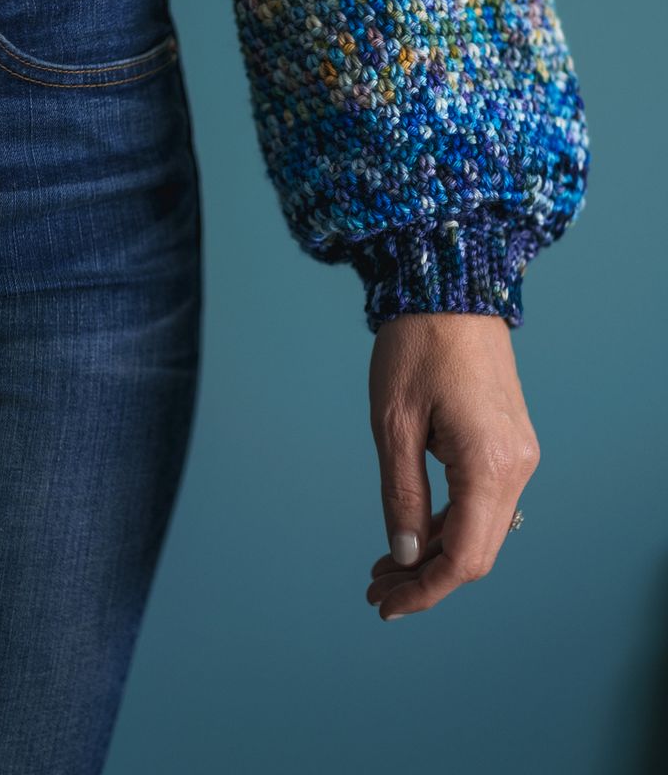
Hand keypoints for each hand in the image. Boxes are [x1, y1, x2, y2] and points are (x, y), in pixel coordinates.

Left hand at [365, 312, 539, 618]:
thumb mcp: (393, 423)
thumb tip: (404, 554)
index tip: (384, 606)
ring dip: (436, 553)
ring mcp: (518, 454)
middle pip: (478, 552)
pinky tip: (412, 531)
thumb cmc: (416, 346)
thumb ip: (400, 494)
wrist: (450, 289)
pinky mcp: (509, 441)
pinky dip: (449, 523)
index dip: (425, 590)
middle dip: (427, 579)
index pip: (464, 556)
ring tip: (385, 567)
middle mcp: (516, 465)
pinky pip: (484, 501)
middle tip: (376, 589)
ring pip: (482, 529)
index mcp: (488, 464)